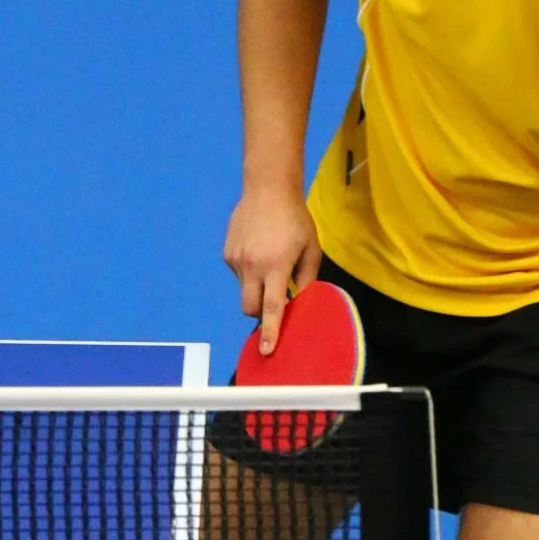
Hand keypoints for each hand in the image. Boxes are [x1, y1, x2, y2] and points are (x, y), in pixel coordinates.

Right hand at [223, 188, 322, 355]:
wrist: (268, 189)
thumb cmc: (296, 219)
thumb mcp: (311, 249)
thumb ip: (306, 279)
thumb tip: (300, 304)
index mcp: (276, 266)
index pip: (272, 307)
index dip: (271, 331)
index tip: (266, 350)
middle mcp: (252, 266)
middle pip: (248, 308)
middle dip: (258, 313)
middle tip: (273, 299)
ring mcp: (236, 259)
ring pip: (243, 290)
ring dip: (256, 287)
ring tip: (268, 260)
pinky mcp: (227, 253)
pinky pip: (238, 274)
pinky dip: (248, 271)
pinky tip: (258, 250)